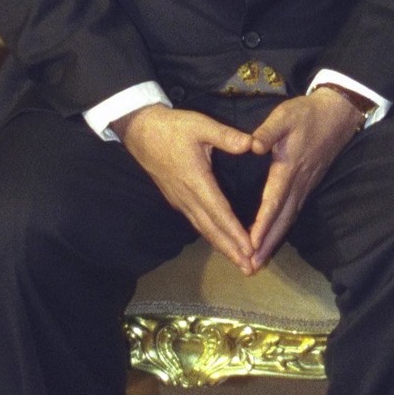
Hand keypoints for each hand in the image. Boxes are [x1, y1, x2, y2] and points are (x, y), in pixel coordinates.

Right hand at [117, 104, 259, 271]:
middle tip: (249, 269)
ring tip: (239, 262)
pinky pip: (196, 222)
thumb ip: (227, 136)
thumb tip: (252, 144)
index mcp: (196, 180)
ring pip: (203, 228)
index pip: (219, 212)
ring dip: (221, 246)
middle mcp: (187, 197)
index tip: (249, 250)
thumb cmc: (173, 127)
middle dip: (231, 250)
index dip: (234, 233)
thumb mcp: (201, 125)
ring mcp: (180, 200)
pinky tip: (220, 240)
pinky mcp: (177, 199)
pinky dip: (211, 235)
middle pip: (211, 229)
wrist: (142, 131)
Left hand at [244, 88, 368, 268]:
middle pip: (282, 220)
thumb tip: (252, 146)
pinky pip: (294, 212)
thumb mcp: (285, 116)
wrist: (337, 114)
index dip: (262, 225)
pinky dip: (282, 229)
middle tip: (251, 267)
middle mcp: (298, 183)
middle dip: (266, 244)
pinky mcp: (308, 185)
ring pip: (289, 219)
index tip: (250, 244)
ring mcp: (305, 186)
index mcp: (288, 168)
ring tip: (259, 260)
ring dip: (274, 241)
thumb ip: (267, 131)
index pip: (273, 202)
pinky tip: (274, 236)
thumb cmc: (307, 114)